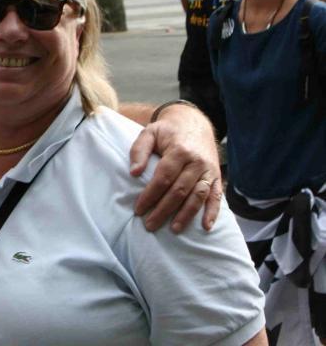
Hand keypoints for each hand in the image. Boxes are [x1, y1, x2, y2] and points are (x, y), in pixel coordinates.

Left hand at [129, 105, 220, 232]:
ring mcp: (209, 170)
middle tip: (150, 225)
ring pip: (198, 196)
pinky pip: (216, 196)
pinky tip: (206, 227)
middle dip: (164, 210)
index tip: (139, 209)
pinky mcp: (217, 176)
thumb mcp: (149, 132)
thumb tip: (133, 173)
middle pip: (180, 190)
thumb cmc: (167, 131)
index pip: (163, 178)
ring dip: (186, 215)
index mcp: (179, 150)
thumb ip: (139, 151)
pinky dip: (212, 212)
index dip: (150, 195)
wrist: (194, 122)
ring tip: (174, 229)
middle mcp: (197, 162)